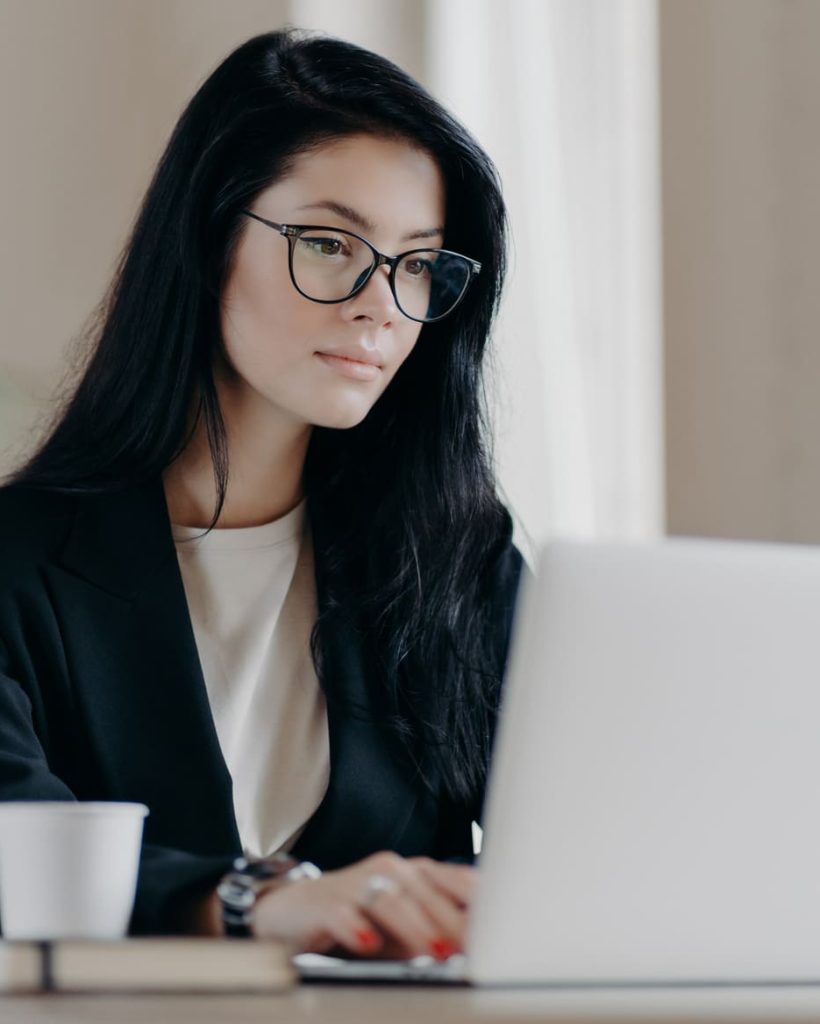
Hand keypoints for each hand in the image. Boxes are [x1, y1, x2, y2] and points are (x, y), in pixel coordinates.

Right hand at [252, 851, 476, 959]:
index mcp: (416, 872)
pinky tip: (368, 943)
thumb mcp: (405, 928)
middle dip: (454, 921)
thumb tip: (481, 950)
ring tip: (437, 951)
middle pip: (428, 891)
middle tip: (476, 949)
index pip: (457, 880)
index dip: (481, 905)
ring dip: (416, 926)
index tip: (503, 930)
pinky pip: (344, 912)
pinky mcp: (325, 902)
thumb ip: (438, 932)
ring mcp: (357, 882)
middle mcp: (390, 869)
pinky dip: (357, 928)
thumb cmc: (360, 919)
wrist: (294, 911)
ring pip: (392, 898)